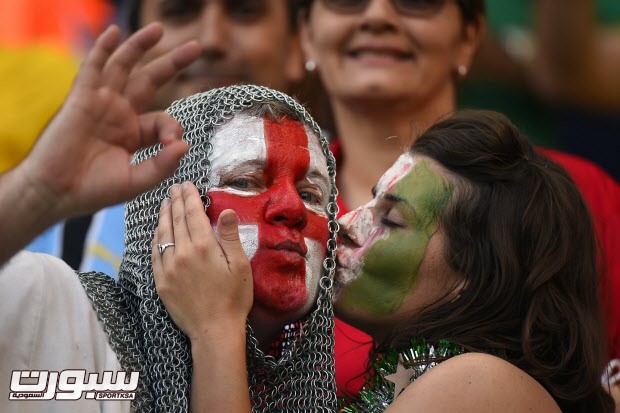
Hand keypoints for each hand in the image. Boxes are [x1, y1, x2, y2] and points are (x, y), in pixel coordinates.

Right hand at [18, 23, 200, 220]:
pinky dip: (103, 49)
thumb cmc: (93, 189)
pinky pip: (93, 67)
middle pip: (151, 80)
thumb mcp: (136, 181)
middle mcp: (119, 113)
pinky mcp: (81, 98)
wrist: (56, 192)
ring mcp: (101, 103)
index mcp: (133, 133)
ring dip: (140, 45)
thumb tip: (185, 144)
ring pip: (124, 66)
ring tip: (160, 28)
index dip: (172, 129)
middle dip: (173, 63)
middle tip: (196, 48)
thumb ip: (162, 165)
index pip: (163, 119)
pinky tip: (114, 32)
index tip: (172, 145)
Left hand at [152, 182, 252, 339]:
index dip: (189, 197)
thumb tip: (225, 210)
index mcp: (204, 246)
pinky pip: (155, 254)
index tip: (187, 184)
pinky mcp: (161, 282)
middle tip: (174, 187)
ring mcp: (168, 267)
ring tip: (164, 203)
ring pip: (163, 234)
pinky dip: (156, 239)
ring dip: (163, 216)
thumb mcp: (240, 265)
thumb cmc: (234, 298)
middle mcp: (182, 253)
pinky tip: (157, 232)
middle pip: (176, 220)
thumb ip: (230, 236)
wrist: (214, 331)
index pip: (193, 213)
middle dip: (175, 201)